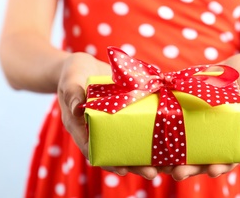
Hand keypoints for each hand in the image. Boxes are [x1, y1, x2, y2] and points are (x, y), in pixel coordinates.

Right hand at [57, 53, 160, 178]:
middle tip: (152, 173)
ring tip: (166, 164)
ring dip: (147, 155)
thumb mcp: (70, 80)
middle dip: (134, 164)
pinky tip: (169, 140)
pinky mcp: (126, 113)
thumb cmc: (72, 73)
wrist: (85, 66)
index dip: (109, 161)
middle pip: (117, 152)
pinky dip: (152, 134)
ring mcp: (114, 123)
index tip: (123, 169)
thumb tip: (78, 107)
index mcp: (81, 127)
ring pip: (131, 143)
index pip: (94, 150)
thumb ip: (73, 93)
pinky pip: (139, 125)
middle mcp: (99, 129)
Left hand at [158, 53, 239, 180]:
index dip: (222, 165)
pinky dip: (170, 142)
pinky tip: (156, 149)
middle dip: (193, 168)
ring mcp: (207, 128)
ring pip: (193, 151)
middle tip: (178, 174)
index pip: (233, 155)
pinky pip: (182, 133)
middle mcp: (223, 134)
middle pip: (208, 158)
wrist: (235, 69)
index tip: (212, 172)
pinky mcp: (194, 118)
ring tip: (164, 168)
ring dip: (178, 161)